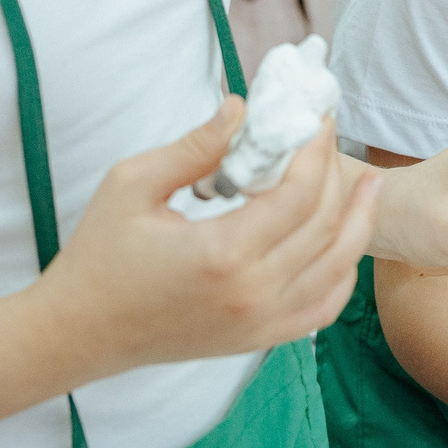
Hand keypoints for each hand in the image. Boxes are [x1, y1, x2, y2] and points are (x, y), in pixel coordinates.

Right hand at [36, 98, 380, 379]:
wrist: (76, 333)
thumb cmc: (97, 255)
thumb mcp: (132, 184)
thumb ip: (195, 146)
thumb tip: (242, 107)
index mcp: (222, 254)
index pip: (298, 195)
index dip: (317, 151)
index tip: (317, 118)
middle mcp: (252, 295)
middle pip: (326, 228)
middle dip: (338, 175)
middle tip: (334, 139)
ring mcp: (260, 325)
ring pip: (337, 270)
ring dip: (358, 224)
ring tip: (371, 184)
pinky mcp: (257, 340)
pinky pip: (322, 308)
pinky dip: (342, 274)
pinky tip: (345, 243)